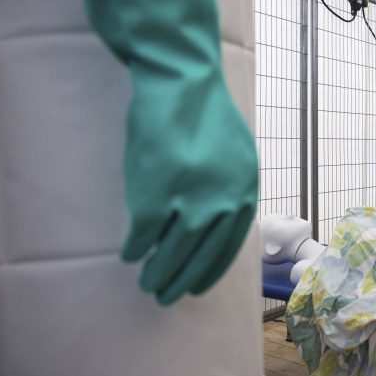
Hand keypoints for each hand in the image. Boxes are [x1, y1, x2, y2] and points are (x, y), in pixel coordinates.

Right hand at [122, 82, 258, 305]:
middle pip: (201, 255)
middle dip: (182, 281)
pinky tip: (130, 254)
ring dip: (158, 272)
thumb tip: (217, 224)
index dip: (210, 270)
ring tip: (147, 284)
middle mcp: (224, 200)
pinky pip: (144, 233)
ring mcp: (192, 198)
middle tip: (166, 296)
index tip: (196, 286)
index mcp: (245, 190)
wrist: (182, 79)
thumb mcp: (235, 154)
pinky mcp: (158, 192)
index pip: (230, 245)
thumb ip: (229, 189)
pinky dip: (135, 247)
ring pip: (172, 252)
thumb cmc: (205, 113)